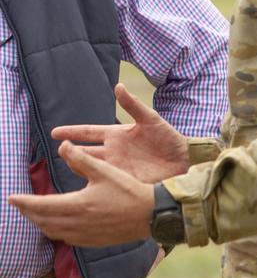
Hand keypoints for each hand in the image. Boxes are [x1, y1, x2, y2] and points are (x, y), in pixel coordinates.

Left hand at [9, 141, 154, 246]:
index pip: (41, 205)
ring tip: (36, 214)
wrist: (150, 214)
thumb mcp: (104, 171)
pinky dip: (56, 231)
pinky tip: (60, 224)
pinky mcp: (93, 242)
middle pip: (43, 221)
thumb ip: (81, 159)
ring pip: (53, 232)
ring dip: (41, 223)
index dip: (23, 202)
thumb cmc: (129, 190)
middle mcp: (77, 224)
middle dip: (29, 213)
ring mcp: (85, 236)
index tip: (11, 198)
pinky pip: (67, 238)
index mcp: (78, 205)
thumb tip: (63, 146)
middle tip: (20, 205)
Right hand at [51, 83, 189, 182]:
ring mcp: (117, 167)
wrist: (182, 159)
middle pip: (84, 151)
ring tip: (67, 167)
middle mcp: (113, 152)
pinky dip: (92, 186)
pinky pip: (104, 184)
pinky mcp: (124, 182)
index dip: (71, 132)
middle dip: (70, 152)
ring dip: (78, 168)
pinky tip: (81, 191)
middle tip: (58, 151)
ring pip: (90, 168)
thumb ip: (133, 104)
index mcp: (116, 134)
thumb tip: (118, 86)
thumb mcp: (150, 119)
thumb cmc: (168, 137)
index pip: (88, 132)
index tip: (53, 132)